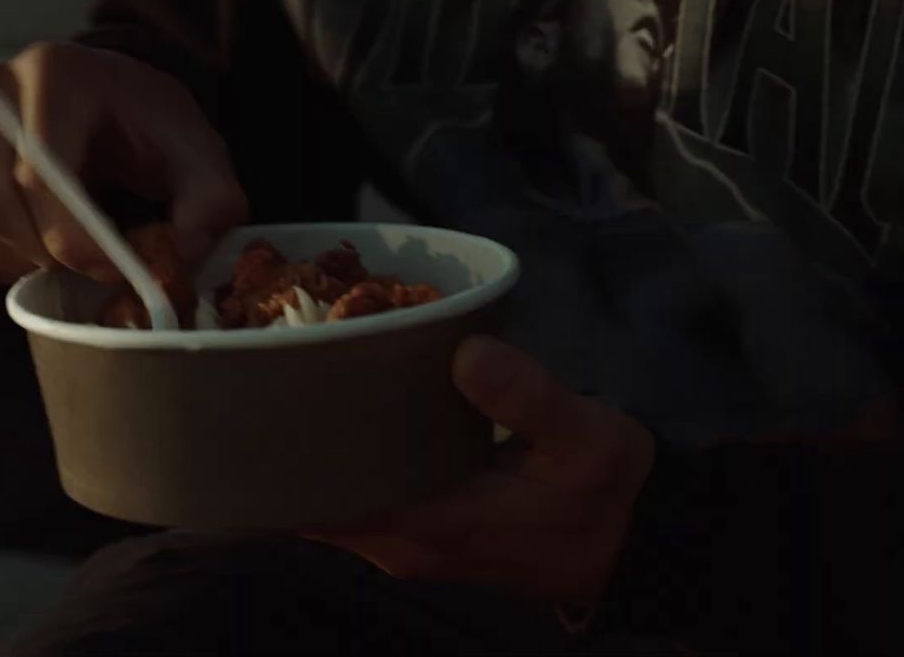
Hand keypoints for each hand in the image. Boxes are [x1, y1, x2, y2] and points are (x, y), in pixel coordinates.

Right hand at [0, 42, 246, 282]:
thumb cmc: (153, 128)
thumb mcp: (200, 155)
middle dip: (45, 254)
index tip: (115, 270)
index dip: (74, 239)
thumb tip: (181, 258)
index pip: (39, 171)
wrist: (117, 105)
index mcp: (55, 75)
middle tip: (93, 267)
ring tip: (71, 254)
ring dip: (21, 261)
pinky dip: (2, 262)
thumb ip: (210, 203)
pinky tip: (44, 246)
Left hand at [305, 336, 655, 605]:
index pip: (329, 497)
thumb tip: (466, 353)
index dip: (294, 449)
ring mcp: (406, 545)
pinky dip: (341, 462)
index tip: (274, 389)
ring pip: (329, 504)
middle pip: (313, 500)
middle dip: (292, 442)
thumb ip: (529, 397)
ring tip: (301, 378)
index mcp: (436, 522)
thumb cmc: (606, 493)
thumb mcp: (588, 438)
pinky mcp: (417, 535)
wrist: (629, 550)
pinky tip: (342, 411)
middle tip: (278, 364)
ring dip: (312, 452)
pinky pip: (355, 501)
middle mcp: (403, 544)